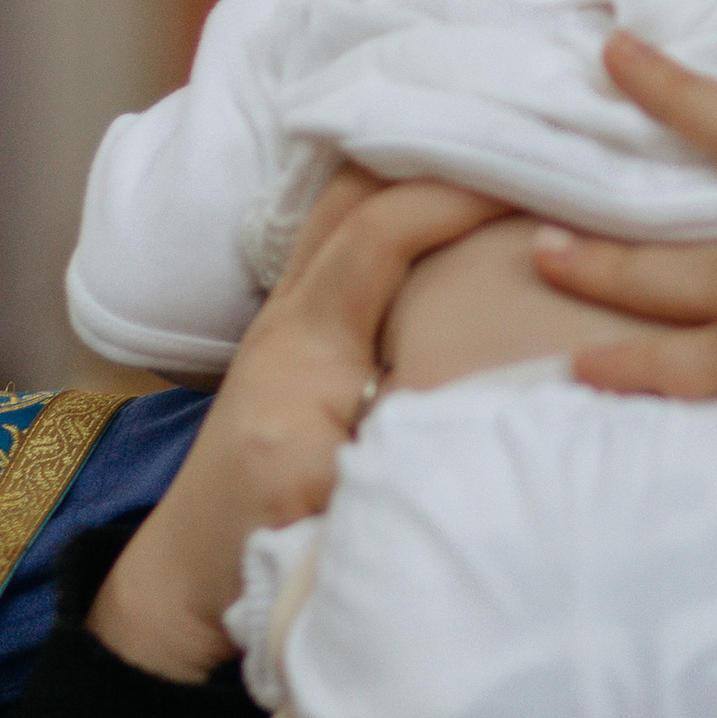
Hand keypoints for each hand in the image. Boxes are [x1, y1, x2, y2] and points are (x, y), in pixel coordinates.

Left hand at [90, 170, 508, 683]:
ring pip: (346, 205)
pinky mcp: (300, 337)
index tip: (536, 180)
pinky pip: (351, 242)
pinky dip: (400, 206)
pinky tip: (453, 204)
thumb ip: (397, 463)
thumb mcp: (325, 516)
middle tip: (522, 134)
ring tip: (496, 151)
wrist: (180, 583)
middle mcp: (290, 314)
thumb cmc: (249, 552)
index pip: (378, 234)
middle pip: (352, 190)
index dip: (453, 196)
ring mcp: (289, 319)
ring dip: (414, 170)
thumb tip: (485, 420)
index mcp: (303, 347)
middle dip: (432, 150)